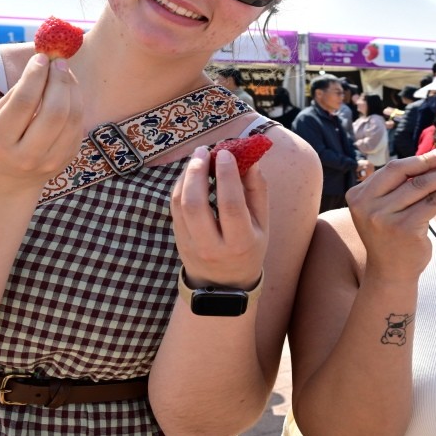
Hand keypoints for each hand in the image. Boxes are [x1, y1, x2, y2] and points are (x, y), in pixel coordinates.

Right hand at [0, 54, 82, 192]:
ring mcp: (50, 162)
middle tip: (58, 62)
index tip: (41, 57)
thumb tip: (42, 63)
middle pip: (54, 111)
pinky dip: (76, 105)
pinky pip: (78, 127)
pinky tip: (68, 93)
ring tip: (64, 73)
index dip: (35, 76)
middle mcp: (26, 156)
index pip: (24, 103)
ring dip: (72, 89)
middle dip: (59, 80)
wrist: (4, 185)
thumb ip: (17, 95)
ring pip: (72, 118)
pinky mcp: (66, 161)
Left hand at [171, 146, 267, 290]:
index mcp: (240, 243)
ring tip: (198, 158)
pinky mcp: (177, 240)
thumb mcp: (262, 224)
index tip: (225, 153)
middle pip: (196, 205)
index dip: (227, 176)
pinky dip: (180, 186)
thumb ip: (257, 190)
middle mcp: (212, 247)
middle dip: (198, 172)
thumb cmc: (248, 247)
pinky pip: (174, 208)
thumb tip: (250, 159)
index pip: (230, 205)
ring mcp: (190, 245)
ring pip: (180, 205)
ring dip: (186, 176)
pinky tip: (190, 173)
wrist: (223, 284)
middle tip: (204, 150)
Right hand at [345, 147, 435, 283]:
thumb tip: (430, 157)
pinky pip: (431, 202)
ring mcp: (384, 217)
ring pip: (421, 186)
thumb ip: (395, 187)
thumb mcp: (383, 209)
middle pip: (405, 173)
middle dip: (432, 162)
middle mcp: (367, 205)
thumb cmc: (391, 236)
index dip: (418, 159)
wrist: (390, 273)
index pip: (392, 169)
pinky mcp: (404, 228)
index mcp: (358, 195)